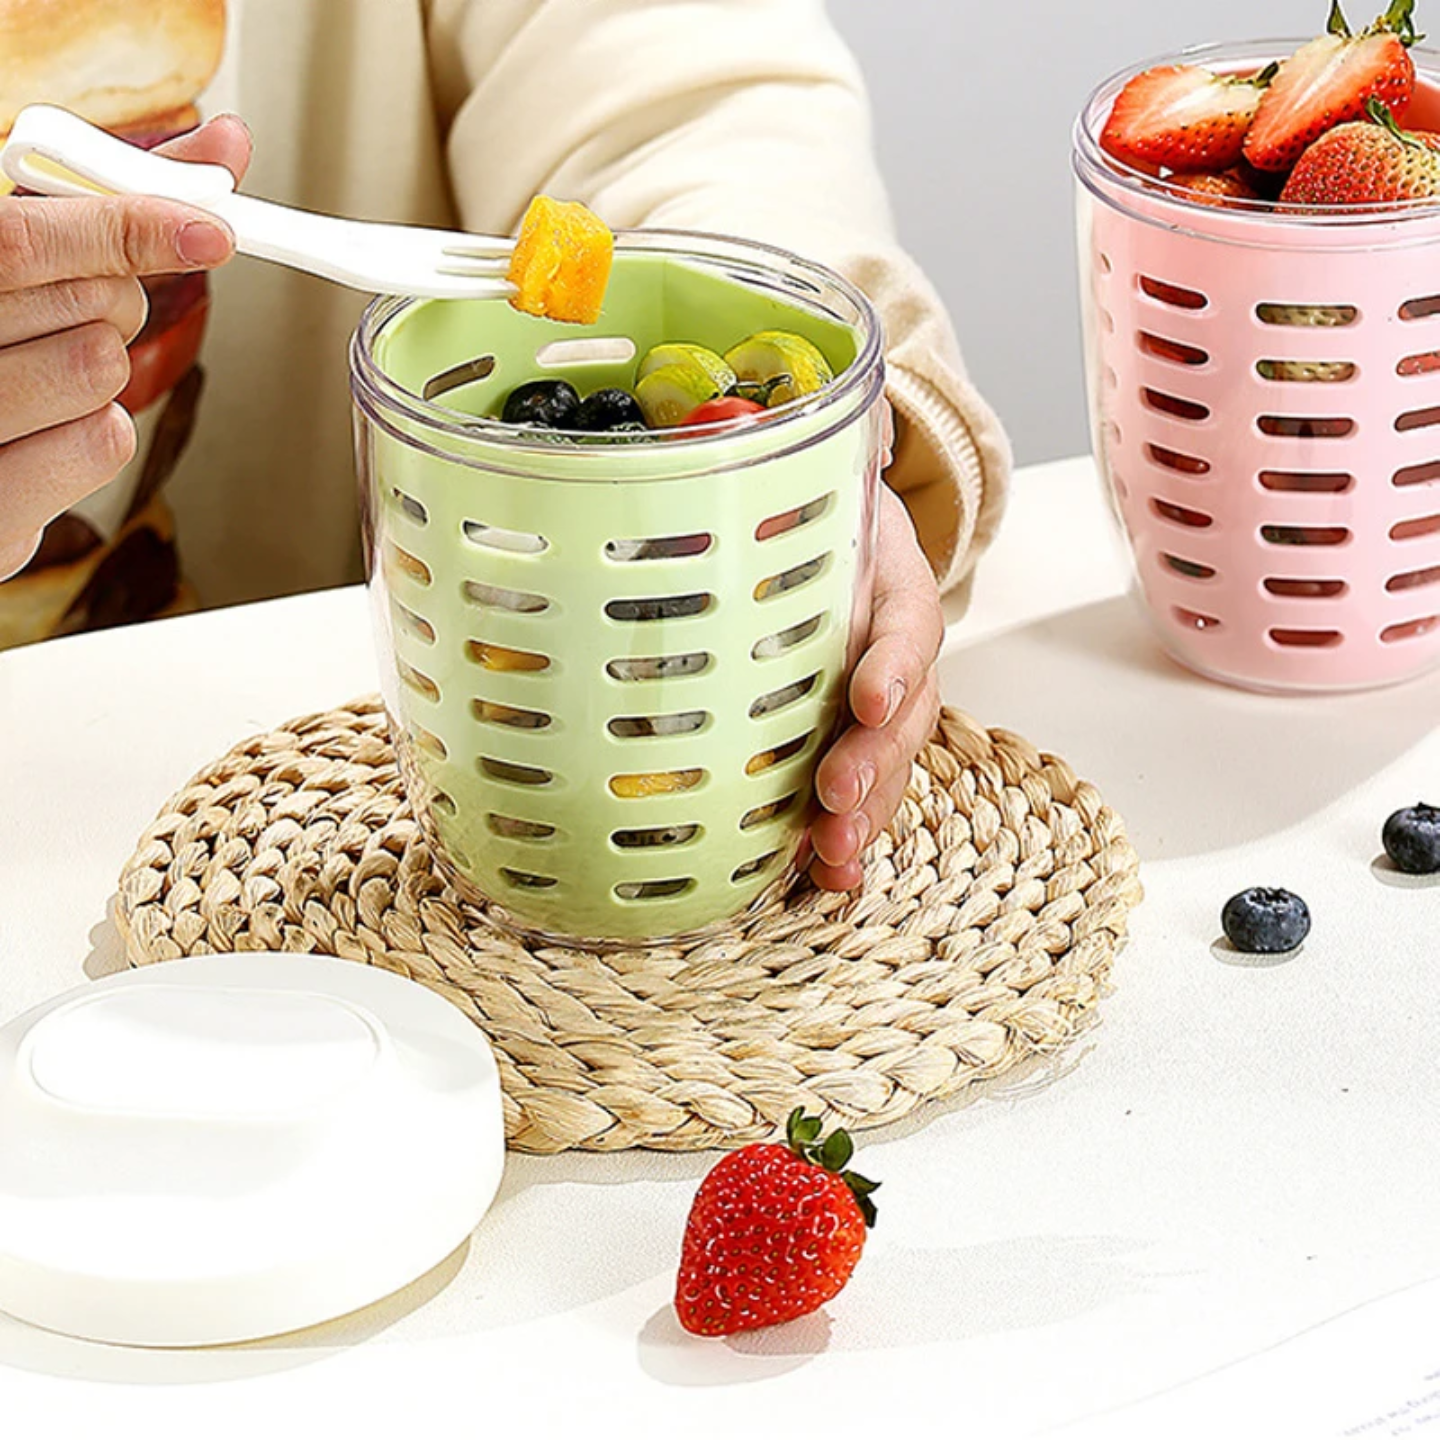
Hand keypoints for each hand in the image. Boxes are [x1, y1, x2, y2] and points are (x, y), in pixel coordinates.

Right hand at [0, 116, 251, 580]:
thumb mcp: (34, 249)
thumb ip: (121, 198)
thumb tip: (226, 144)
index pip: (28, 237)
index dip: (132, 227)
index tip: (211, 231)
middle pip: (88, 304)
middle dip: (119, 301)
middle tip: (77, 312)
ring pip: (102, 370)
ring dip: (105, 370)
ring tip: (47, 375)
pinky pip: (103, 442)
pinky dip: (99, 431)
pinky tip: (49, 431)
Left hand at [807, 479, 944, 890]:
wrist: (843, 526)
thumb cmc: (818, 509)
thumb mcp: (808, 474)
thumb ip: (787, 463)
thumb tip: (727, 438)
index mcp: (889, 577)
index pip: (904, 617)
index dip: (890, 658)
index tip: (867, 697)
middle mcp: (896, 643)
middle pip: (906, 708)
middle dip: (873, 761)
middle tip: (835, 801)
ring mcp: (886, 694)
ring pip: (893, 758)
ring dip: (865, 811)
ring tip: (833, 861)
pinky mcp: (859, 730)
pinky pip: (867, 784)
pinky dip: (850, 831)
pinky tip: (827, 876)